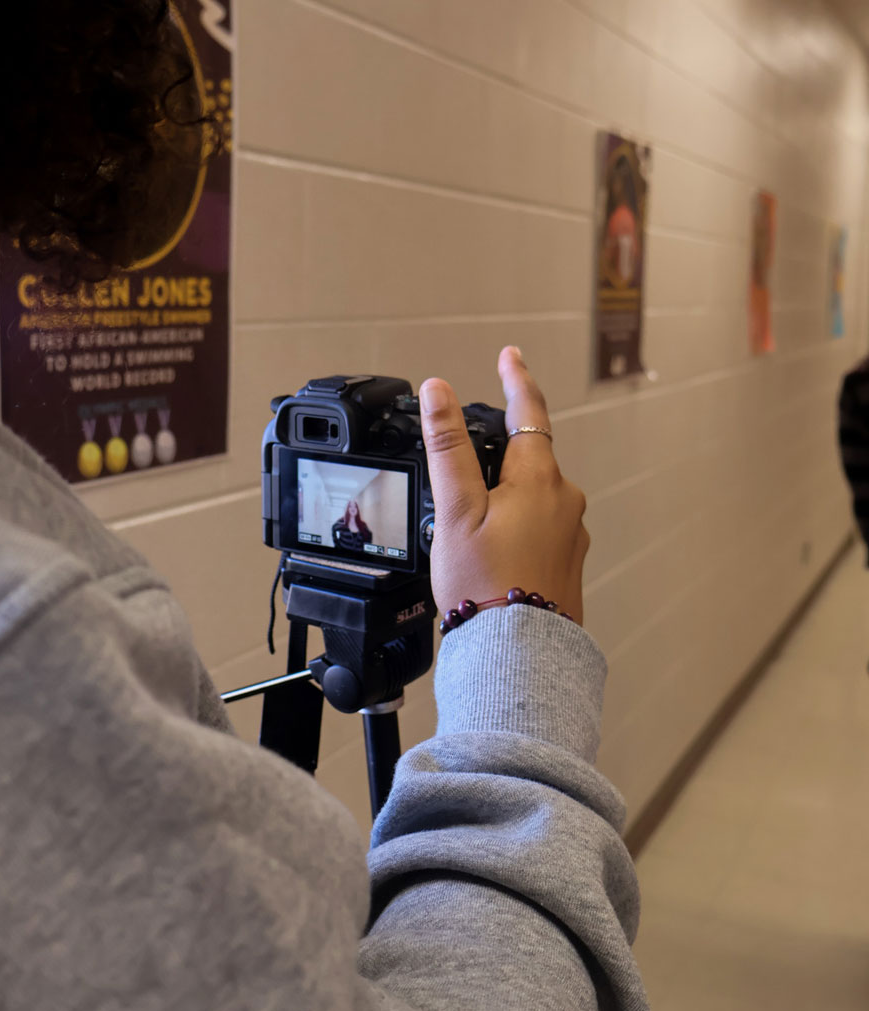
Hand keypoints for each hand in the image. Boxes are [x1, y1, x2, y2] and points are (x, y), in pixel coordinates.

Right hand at [420, 347, 589, 623]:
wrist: (518, 655)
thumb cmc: (485, 585)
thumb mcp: (455, 508)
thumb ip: (448, 445)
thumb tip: (440, 390)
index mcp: (540, 478)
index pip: (528, 410)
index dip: (515, 377)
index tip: (510, 354)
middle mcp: (565, 500)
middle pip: (529, 456)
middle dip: (497, 453)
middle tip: (461, 470)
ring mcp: (571, 533)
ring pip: (533, 495)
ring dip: (504, 496)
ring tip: (467, 526)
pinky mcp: (567, 563)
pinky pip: (539, 528)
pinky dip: (514, 528)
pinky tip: (490, 554)